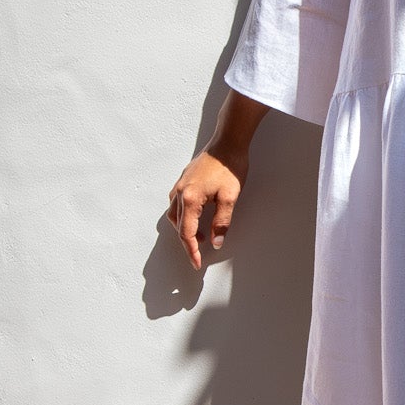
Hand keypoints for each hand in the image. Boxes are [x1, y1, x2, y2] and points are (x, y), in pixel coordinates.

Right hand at [167, 146, 246, 269]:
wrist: (228, 142)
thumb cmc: (230, 166)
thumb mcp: (230, 198)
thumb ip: (221, 222)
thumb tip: (216, 241)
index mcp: (190, 199)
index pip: (186, 233)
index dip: (191, 251)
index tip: (196, 263)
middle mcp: (180, 192)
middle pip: (178, 225)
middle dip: (187, 242)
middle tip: (199, 253)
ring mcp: (180, 185)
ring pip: (174, 214)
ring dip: (184, 228)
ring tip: (200, 236)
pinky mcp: (184, 180)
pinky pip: (176, 203)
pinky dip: (183, 215)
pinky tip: (195, 216)